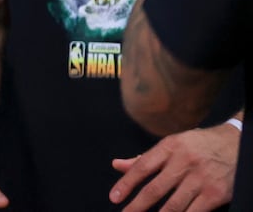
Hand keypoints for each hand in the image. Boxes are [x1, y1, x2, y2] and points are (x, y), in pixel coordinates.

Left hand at [110, 124, 236, 211]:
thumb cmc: (198, 145)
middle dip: (137, 205)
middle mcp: (184, 162)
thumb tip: (117, 165)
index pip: (142, 167)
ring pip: (174, 205)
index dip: (126, 184)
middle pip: (155, 189)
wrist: (235, 143)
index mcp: (170, 147)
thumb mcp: (172, 144)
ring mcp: (201, 179)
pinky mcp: (215, 193)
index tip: (114, 197)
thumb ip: (145, 158)